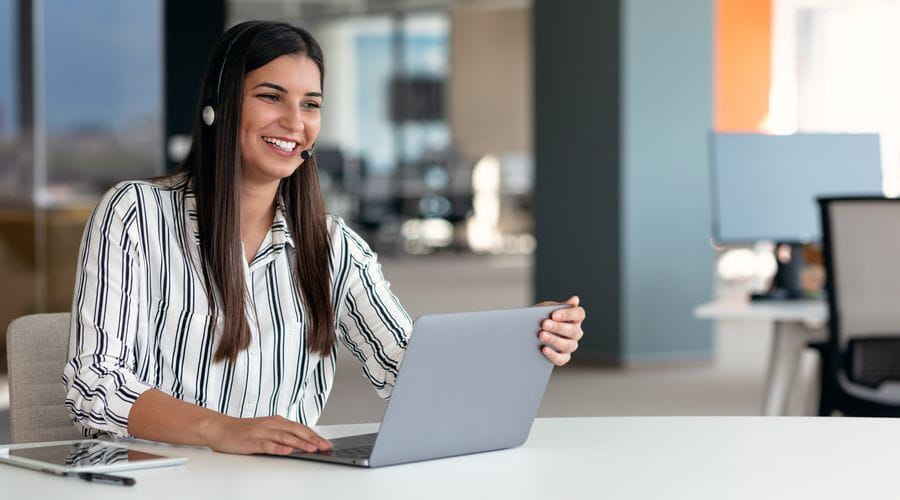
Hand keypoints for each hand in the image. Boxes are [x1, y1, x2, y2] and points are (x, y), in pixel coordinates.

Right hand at [205, 414, 332, 454]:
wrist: (220, 429)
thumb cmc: (244, 431)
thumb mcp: (267, 430)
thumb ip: (282, 434)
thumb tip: (301, 442)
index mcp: (277, 421)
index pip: (300, 428)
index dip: (314, 435)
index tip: (326, 443)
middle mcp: (271, 424)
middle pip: (296, 431)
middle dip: (312, 439)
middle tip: (325, 446)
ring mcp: (262, 432)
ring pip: (285, 437)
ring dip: (300, 443)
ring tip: (312, 448)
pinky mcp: (252, 441)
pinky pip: (267, 445)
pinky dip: (278, 448)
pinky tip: (287, 451)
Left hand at [534, 296, 584, 365]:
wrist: (528, 332)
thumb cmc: (541, 317)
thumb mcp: (547, 309)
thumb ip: (558, 306)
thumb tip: (575, 300)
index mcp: (575, 318)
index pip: (579, 314)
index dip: (568, 314)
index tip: (554, 314)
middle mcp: (576, 332)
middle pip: (573, 330)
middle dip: (558, 327)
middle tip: (544, 324)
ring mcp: (571, 345)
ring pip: (568, 345)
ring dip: (555, 340)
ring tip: (541, 335)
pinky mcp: (563, 357)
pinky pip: (561, 359)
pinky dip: (553, 355)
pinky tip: (544, 349)